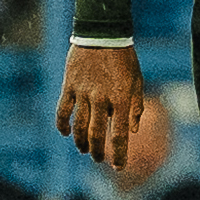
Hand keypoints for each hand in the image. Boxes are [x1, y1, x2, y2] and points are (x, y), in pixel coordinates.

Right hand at [55, 39, 166, 183]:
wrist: (103, 33)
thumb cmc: (124, 58)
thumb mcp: (136, 81)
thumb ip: (135, 107)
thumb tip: (132, 130)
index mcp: (120, 99)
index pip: (119, 135)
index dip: (118, 153)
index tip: (118, 166)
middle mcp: (101, 99)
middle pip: (96, 134)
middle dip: (98, 151)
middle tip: (99, 159)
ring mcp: (83, 93)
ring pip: (79, 125)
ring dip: (80, 142)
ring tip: (84, 150)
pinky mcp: (70, 85)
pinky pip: (63, 110)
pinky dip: (62, 124)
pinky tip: (65, 133)